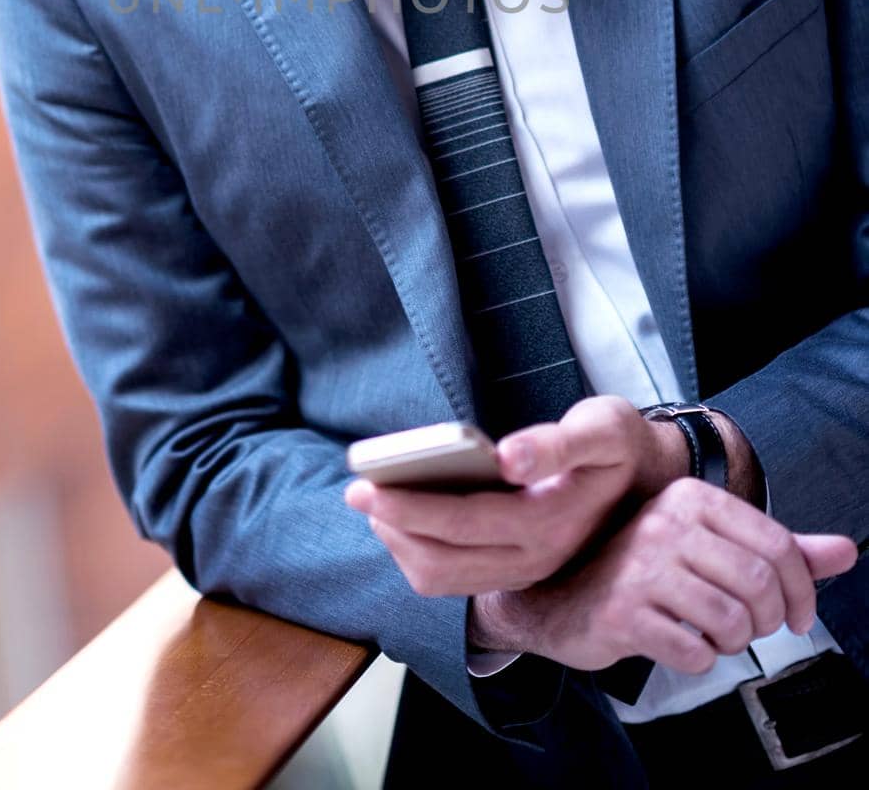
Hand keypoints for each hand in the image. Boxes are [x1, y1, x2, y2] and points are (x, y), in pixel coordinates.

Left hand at [344, 395, 686, 595]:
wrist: (650, 479)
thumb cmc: (617, 444)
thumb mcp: (599, 429)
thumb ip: (555, 443)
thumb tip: (506, 455)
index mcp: (549, 521)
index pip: (463, 522)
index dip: (410, 507)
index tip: (368, 486)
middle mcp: (534, 558)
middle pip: (442, 561)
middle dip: (392, 527)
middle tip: (357, 491)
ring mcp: (525, 571)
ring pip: (444, 579)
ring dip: (401, 546)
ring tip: (376, 505)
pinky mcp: (516, 571)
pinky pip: (455, 578)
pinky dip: (419, 554)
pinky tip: (405, 521)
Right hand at [468, 477, 857, 674]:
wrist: (559, 596)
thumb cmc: (642, 570)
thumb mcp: (710, 546)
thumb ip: (779, 550)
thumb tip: (847, 551)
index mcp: (691, 498)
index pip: (778, 543)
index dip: (803, 589)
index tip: (798, 614)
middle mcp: (665, 523)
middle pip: (760, 584)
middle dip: (767, 620)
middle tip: (749, 627)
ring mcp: (642, 567)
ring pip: (732, 621)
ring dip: (732, 642)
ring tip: (710, 633)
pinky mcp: (624, 613)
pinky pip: (695, 652)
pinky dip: (698, 660)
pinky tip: (679, 643)